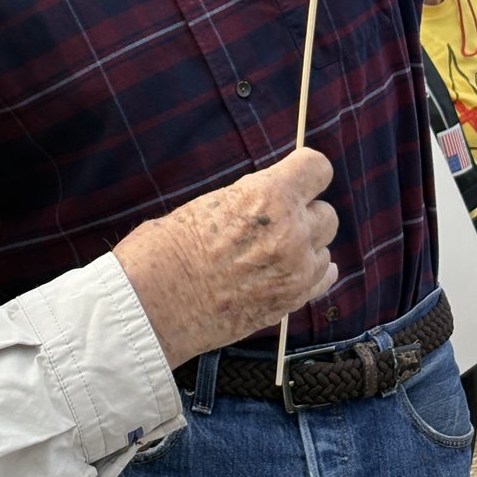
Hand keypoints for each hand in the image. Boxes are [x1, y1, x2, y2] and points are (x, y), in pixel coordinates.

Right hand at [113, 147, 337, 367]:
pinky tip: (291, 269)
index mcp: (267, 197)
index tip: (296, 175)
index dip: (306, 171)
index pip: (317, 168)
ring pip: (324, 248)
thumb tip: (268, 199)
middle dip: (304, 213)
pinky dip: (310, 272)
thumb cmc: (164, 250)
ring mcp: (294, 272)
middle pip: (326, 213)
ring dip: (306, 246)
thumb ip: (250, 199)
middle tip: (274, 221)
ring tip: (272, 251)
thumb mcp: (208, 204)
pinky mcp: (290, 303)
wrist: (150, 308)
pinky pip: (321, 279)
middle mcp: (290, 233)